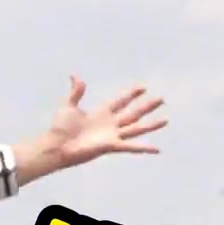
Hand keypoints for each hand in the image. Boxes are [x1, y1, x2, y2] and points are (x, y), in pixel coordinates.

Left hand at [46, 74, 166, 169]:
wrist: (57, 145)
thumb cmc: (60, 128)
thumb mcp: (68, 105)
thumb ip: (76, 92)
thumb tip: (75, 76)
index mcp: (102, 112)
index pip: (121, 101)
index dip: (132, 93)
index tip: (143, 86)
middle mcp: (110, 124)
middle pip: (133, 112)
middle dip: (147, 106)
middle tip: (161, 99)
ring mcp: (112, 135)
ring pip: (137, 128)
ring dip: (151, 124)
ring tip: (166, 120)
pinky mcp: (111, 146)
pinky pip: (131, 147)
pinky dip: (144, 148)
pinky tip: (157, 149)